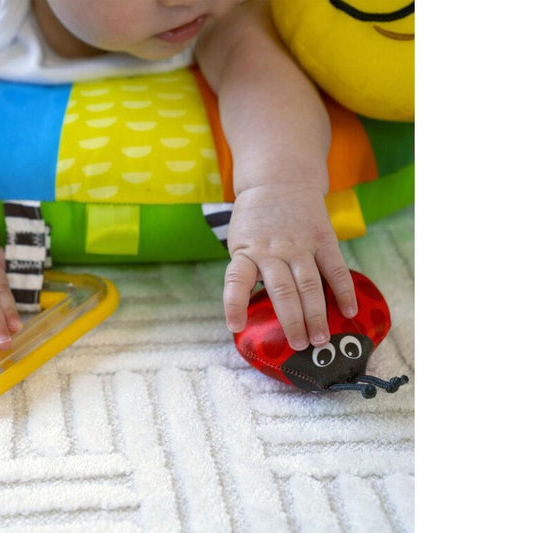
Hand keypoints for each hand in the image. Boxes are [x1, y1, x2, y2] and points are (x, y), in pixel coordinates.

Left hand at [223, 182, 356, 349]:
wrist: (278, 180)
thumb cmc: (256, 222)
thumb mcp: (241, 242)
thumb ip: (248, 271)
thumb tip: (250, 313)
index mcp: (246, 252)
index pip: (236, 280)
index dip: (234, 303)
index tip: (234, 326)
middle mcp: (272, 250)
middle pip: (282, 290)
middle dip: (291, 320)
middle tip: (298, 345)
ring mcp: (299, 244)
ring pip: (309, 284)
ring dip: (316, 313)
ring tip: (319, 339)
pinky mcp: (322, 239)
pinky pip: (335, 268)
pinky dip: (343, 290)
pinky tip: (349, 311)